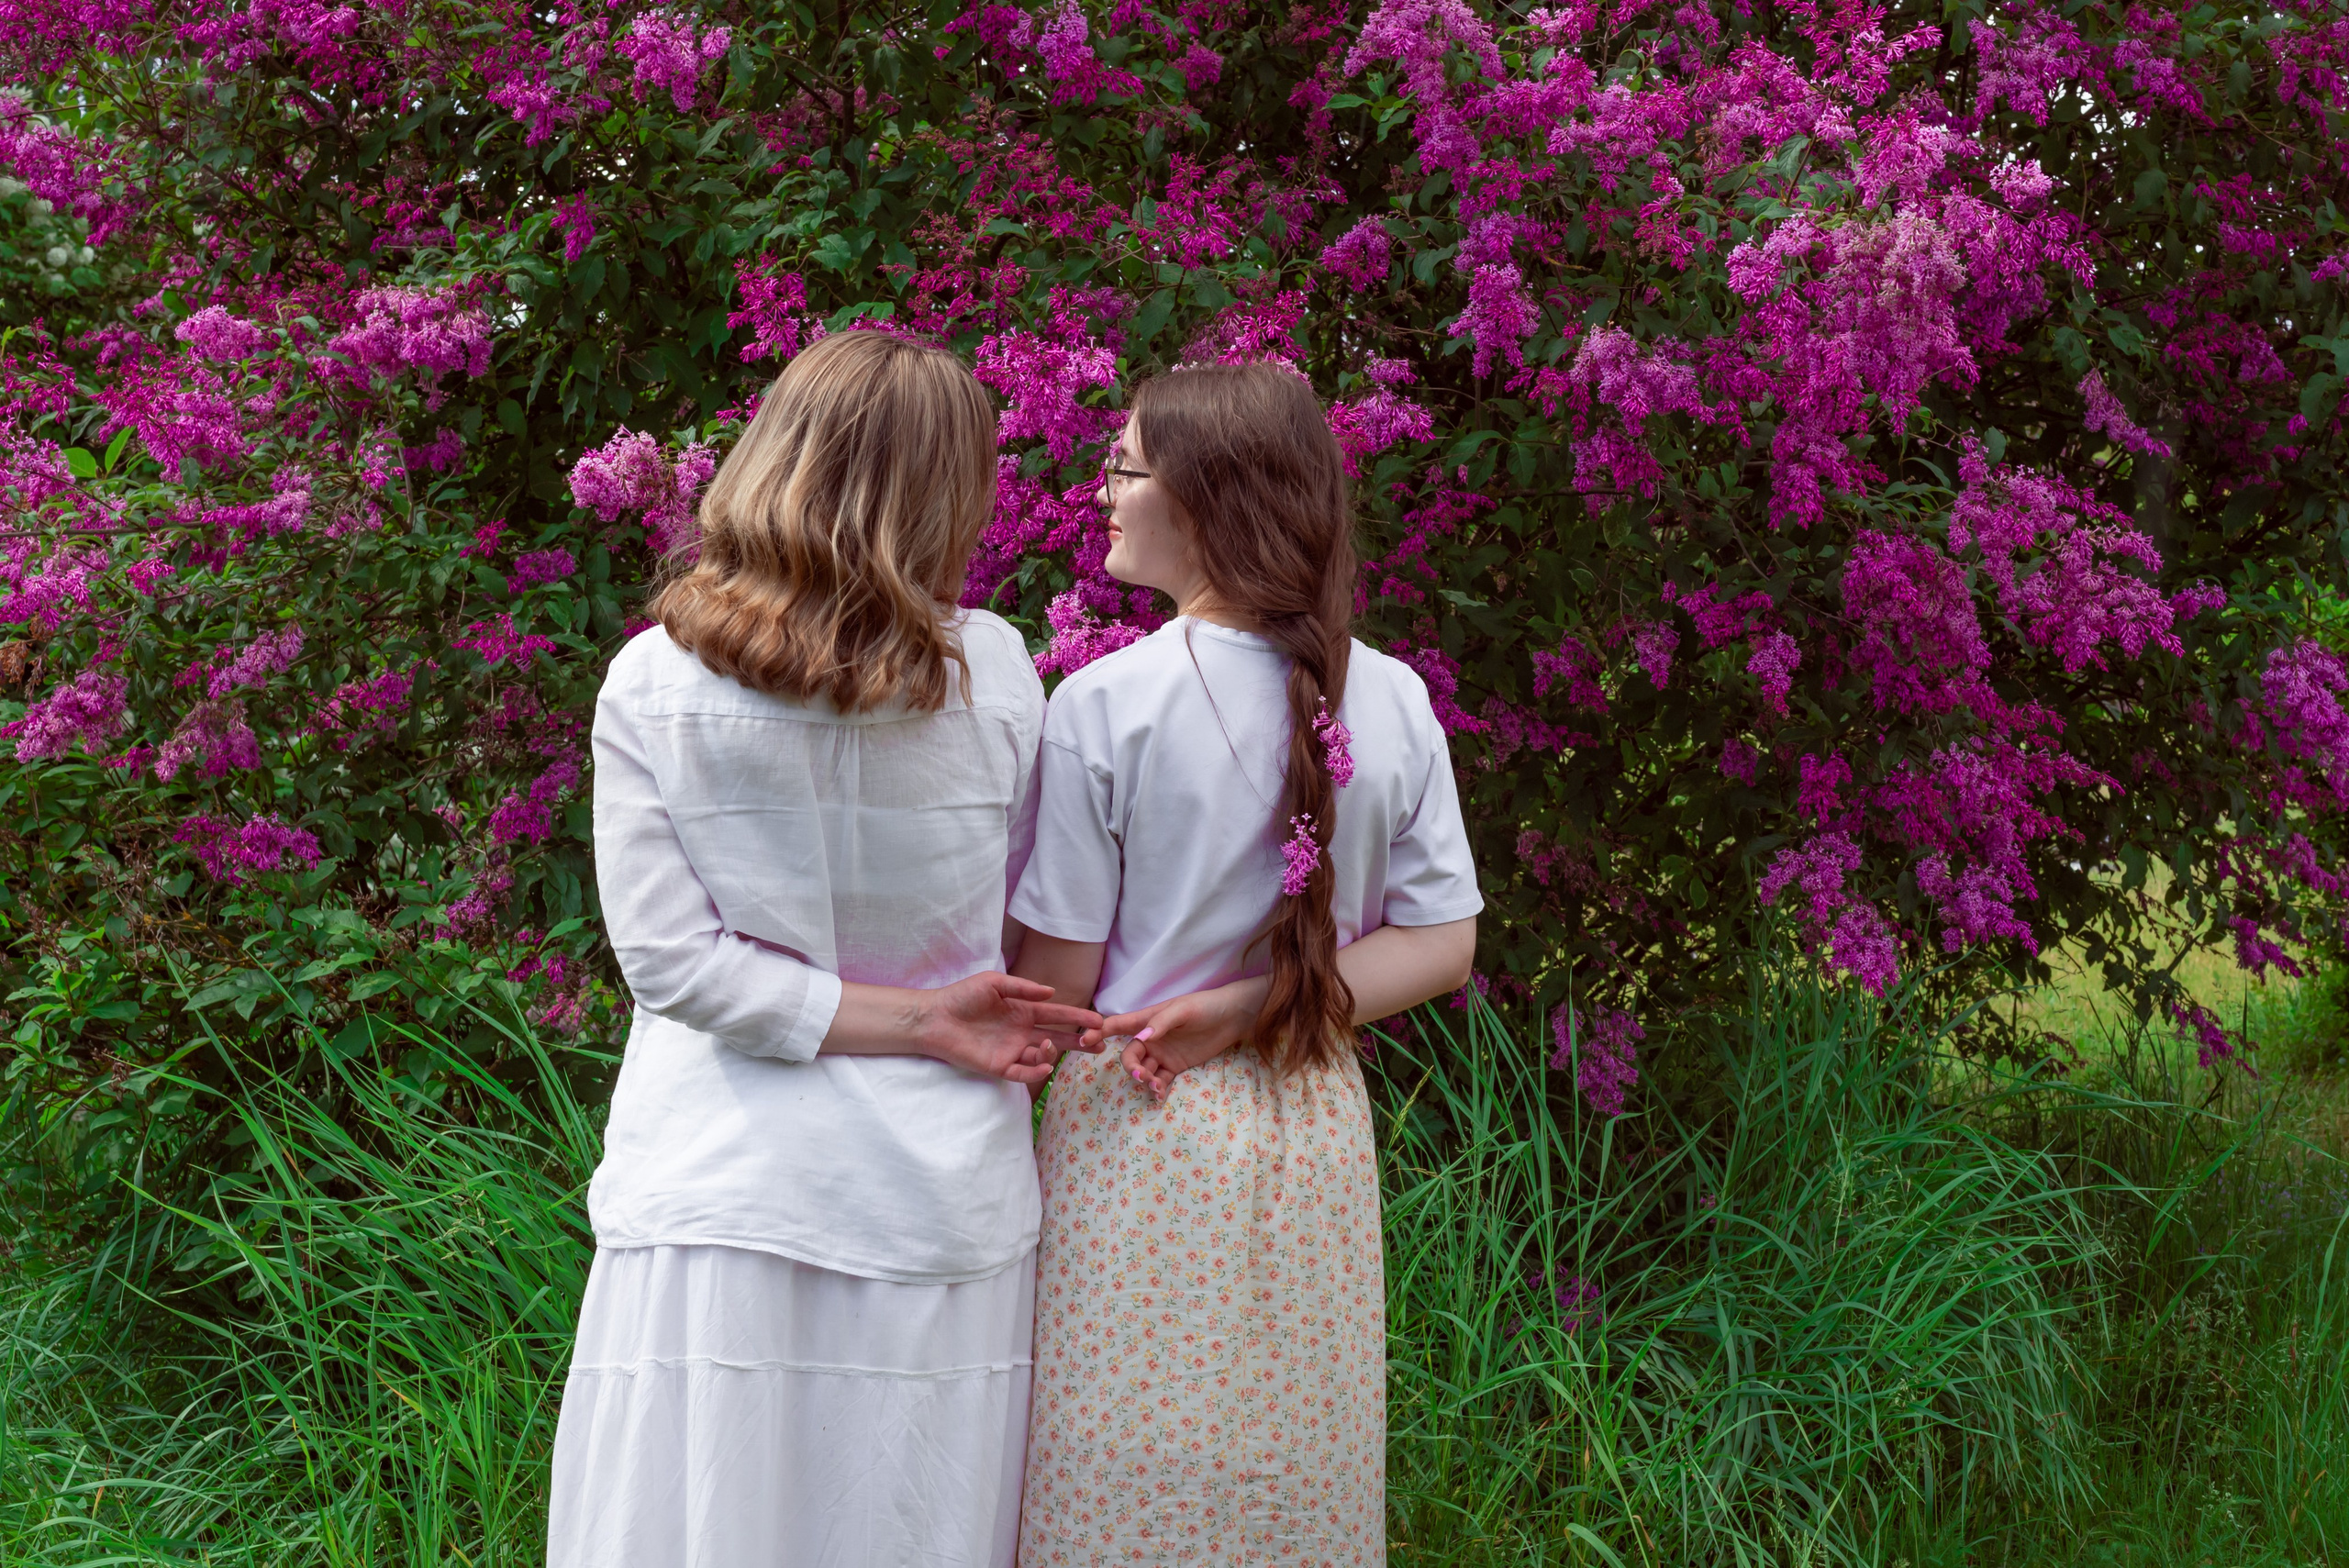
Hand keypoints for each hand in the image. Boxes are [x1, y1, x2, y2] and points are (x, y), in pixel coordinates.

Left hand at [921, 973, 1102, 1085]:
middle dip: (1080, 1041)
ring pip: (1043, 1055)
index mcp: (1024, 1010)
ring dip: (1054, 1052)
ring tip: (1052, 1044)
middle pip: (1059, 1037)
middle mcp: (1022, 1031)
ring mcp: (1012, 1050)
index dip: (1078, 1017)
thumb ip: (1023, 988)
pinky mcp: (998, 1066)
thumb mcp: (994, 982)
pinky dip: (1035, 1071)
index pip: (1058, 1014)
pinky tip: (1044, 1064)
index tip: (1099, 1021)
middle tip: (1101, 1044)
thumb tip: (1051, 992)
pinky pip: (1022, 1072)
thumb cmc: (962, 996)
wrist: (934, 1017)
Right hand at [1091, 976, 1266, 1097]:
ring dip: (1145, 1080)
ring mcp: (1162, 1053)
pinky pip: (1160, 1080)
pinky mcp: (1176, 1066)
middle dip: (1130, 1067)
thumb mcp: (1183, 1009)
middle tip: (1142, 1076)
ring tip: (1157, 1086)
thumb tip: (1142, 1038)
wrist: (1234, 1017)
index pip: (1117, 1025)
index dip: (1099, 1032)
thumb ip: (1161, 1023)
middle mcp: (1151, 1037)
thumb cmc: (1206, 1006)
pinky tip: (1160, 1093)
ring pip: (1143, 1070)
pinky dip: (1156, 1088)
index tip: (1085, 1041)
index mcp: (1147, 1019)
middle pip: (1129, 1055)